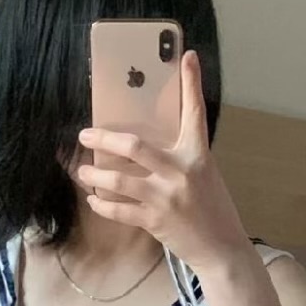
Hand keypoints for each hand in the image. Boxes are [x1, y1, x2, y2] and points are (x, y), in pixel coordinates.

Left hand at [77, 50, 248, 271]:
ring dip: (95, 175)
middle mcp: (181, 172)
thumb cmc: (212, 209)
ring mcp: (166, 197)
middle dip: (104, 140)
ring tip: (82, 172)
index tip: (187, 57)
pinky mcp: (155, 221)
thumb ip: (180, 157)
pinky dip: (102, 205)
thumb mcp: (204, 175)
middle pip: (135, 147)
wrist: (222, 249)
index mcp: (198, 155)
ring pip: (119, 180)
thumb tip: (147, 143)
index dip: (191, 83)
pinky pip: (119, 210)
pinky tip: (94, 200)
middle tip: (85, 136)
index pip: (195, 113)